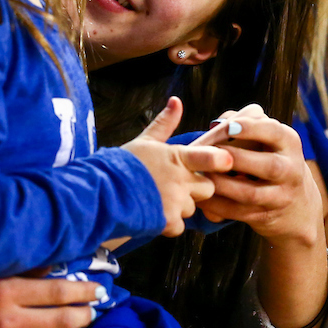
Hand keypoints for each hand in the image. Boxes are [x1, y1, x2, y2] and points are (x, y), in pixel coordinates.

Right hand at [121, 96, 232, 235]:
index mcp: (178, 157)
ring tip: (159, 199)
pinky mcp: (167, 222)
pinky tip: (154, 214)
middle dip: (196, 189)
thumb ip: (165, 123)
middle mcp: (180, 180)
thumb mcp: (145, 140)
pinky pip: (179, 226)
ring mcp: (175, 202)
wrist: (102, 191)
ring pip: (192, 208)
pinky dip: (169, 224)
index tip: (226, 162)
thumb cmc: (124, 164)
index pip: (211, 158)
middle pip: (208, 188)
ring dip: (181, 206)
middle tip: (177, 185)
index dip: (221, 161)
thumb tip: (177, 100)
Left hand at [197, 113, 322, 248]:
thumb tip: (218, 123)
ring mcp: (280, 197)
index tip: (229, 127)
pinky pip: (238, 212)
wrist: (296, 205)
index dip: (252, 129)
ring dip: (222, 184)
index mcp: (290, 143)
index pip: (275, 132)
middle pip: (269, 166)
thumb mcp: (268, 139)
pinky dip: (216, 205)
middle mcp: (291, 170)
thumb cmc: (270, 158)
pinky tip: (200, 196)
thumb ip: (245, 123)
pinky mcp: (264, 216)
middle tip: (208, 153)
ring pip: (251, 193)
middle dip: (236, 159)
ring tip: (200, 174)